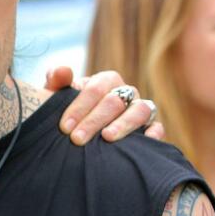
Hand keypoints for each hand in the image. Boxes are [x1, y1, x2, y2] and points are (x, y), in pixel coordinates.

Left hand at [44, 67, 164, 144]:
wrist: (79, 133)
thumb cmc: (68, 112)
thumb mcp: (57, 97)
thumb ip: (57, 81)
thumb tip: (63, 71)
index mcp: (105, 81)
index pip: (96, 88)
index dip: (80, 106)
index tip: (65, 127)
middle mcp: (126, 92)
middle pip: (115, 101)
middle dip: (94, 120)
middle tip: (77, 139)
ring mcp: (140, 109)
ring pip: (140, 111)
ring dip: (123, 124)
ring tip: (107, 138)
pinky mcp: (150, 127)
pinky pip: (157, 127)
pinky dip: (153, 134)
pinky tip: (142, 144)